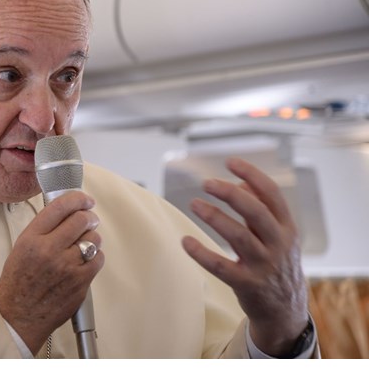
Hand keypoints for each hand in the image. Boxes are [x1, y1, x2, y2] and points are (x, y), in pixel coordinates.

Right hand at [0, 191, 103, 353]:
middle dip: (89, 216)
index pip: (60, 207)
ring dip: (92, 238)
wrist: (18, 315)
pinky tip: (85, 261)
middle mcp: (49, 250)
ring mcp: (67, 266)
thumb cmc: (18, 282)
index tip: (85, 199)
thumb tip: (68, 212)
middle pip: (81, 219)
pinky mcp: (80, 282)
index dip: (77, 198)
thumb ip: (44, 228)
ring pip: (93, 239)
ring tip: (84, 244)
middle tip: (89, 219)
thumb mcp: (22, 246)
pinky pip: (98, 259)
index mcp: (32, 238)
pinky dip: (95, 257)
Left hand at [181, 157, 308, 356]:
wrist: (286, 309)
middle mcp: (278, 244)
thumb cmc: (276, 262)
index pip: (272, 194)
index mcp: (287, 227)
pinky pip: (220, 266)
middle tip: (207, 183)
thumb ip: (259, 208)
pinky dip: (201, 253)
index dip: (252, 175)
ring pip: (238, 236)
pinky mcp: (247, 284)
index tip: (230, 162)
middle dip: (230, 193)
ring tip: (194, 204)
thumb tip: (239, 183)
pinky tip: (185, 241)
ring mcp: (263, 265)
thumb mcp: (277, 234)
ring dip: (214, 217)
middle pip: (255, 211)